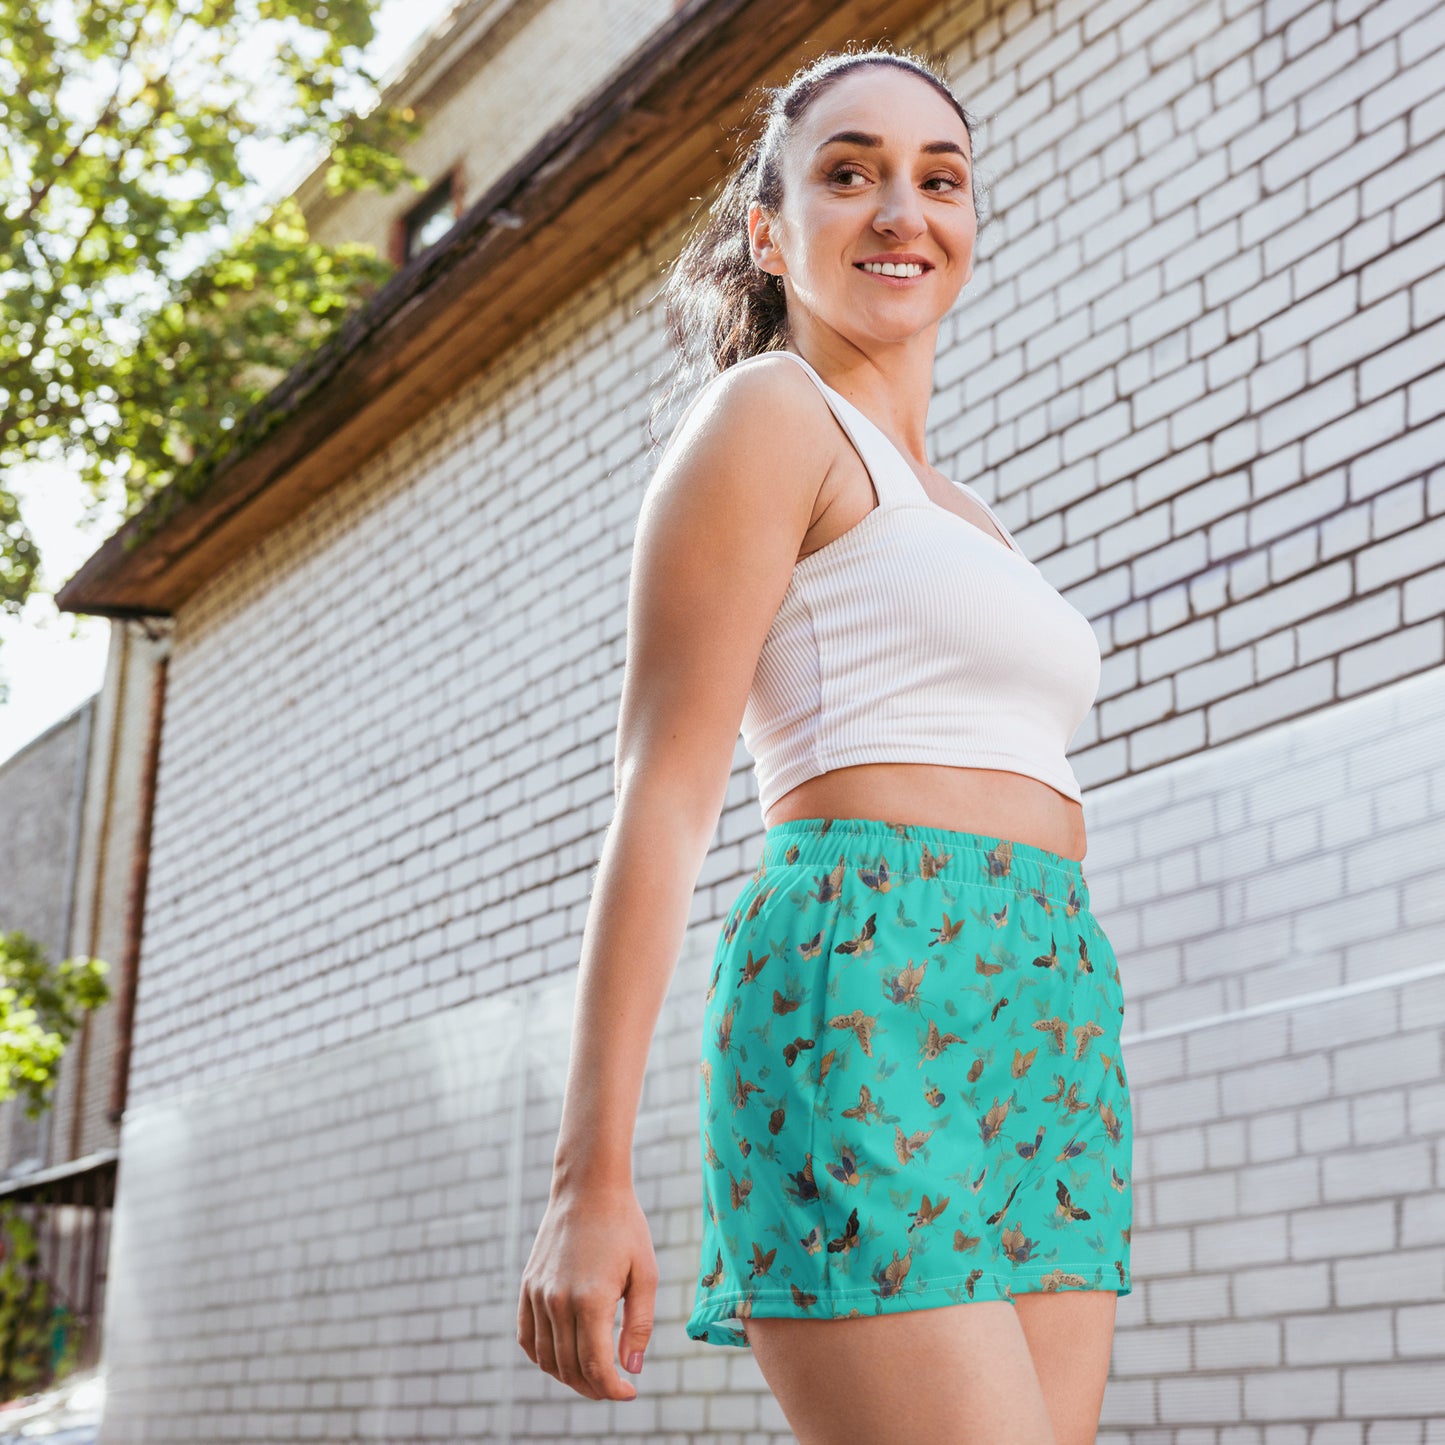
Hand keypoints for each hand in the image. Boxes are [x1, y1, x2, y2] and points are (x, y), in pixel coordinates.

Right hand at [516, 1181, 656, 1400]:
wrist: (589, 1187)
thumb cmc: (624, 1227)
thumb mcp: (645, 1273)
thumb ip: (640, 1324)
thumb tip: (631, 1369)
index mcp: (590, 1300)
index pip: (595, 1366)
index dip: (612, 1389)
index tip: (629, 1392)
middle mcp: (557, 1301)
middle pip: (570, 1368)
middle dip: (594, 1387)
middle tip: (614, 1386)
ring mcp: (538, 1294)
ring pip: (546, 1358)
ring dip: (568, 1377)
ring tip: (593, 1376)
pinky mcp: (527, 1285)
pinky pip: (526, 1337)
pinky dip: (541, 1357)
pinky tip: (561, 1358)